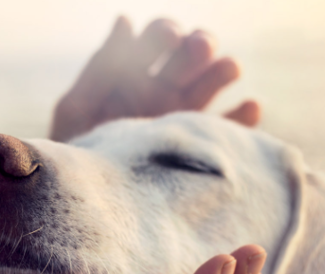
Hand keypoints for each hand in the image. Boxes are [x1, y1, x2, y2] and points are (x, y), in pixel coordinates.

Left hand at [50, 17, 260, 142]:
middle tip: (199, 48)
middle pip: (191, 56)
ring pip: (213, 84)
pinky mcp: (200, 148)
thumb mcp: (77, 110)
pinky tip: (249, 107)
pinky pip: (230, 130)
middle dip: (198, 45)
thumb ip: (100, 69)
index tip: (169, 37)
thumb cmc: (75, 154)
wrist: (87, 203)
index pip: (158, 39)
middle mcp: (163, 91)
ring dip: (223, 70)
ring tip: (228, 68)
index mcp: (133, 75)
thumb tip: (125, 20)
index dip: (165, 33)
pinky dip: (244, 117)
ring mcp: (184, 118)